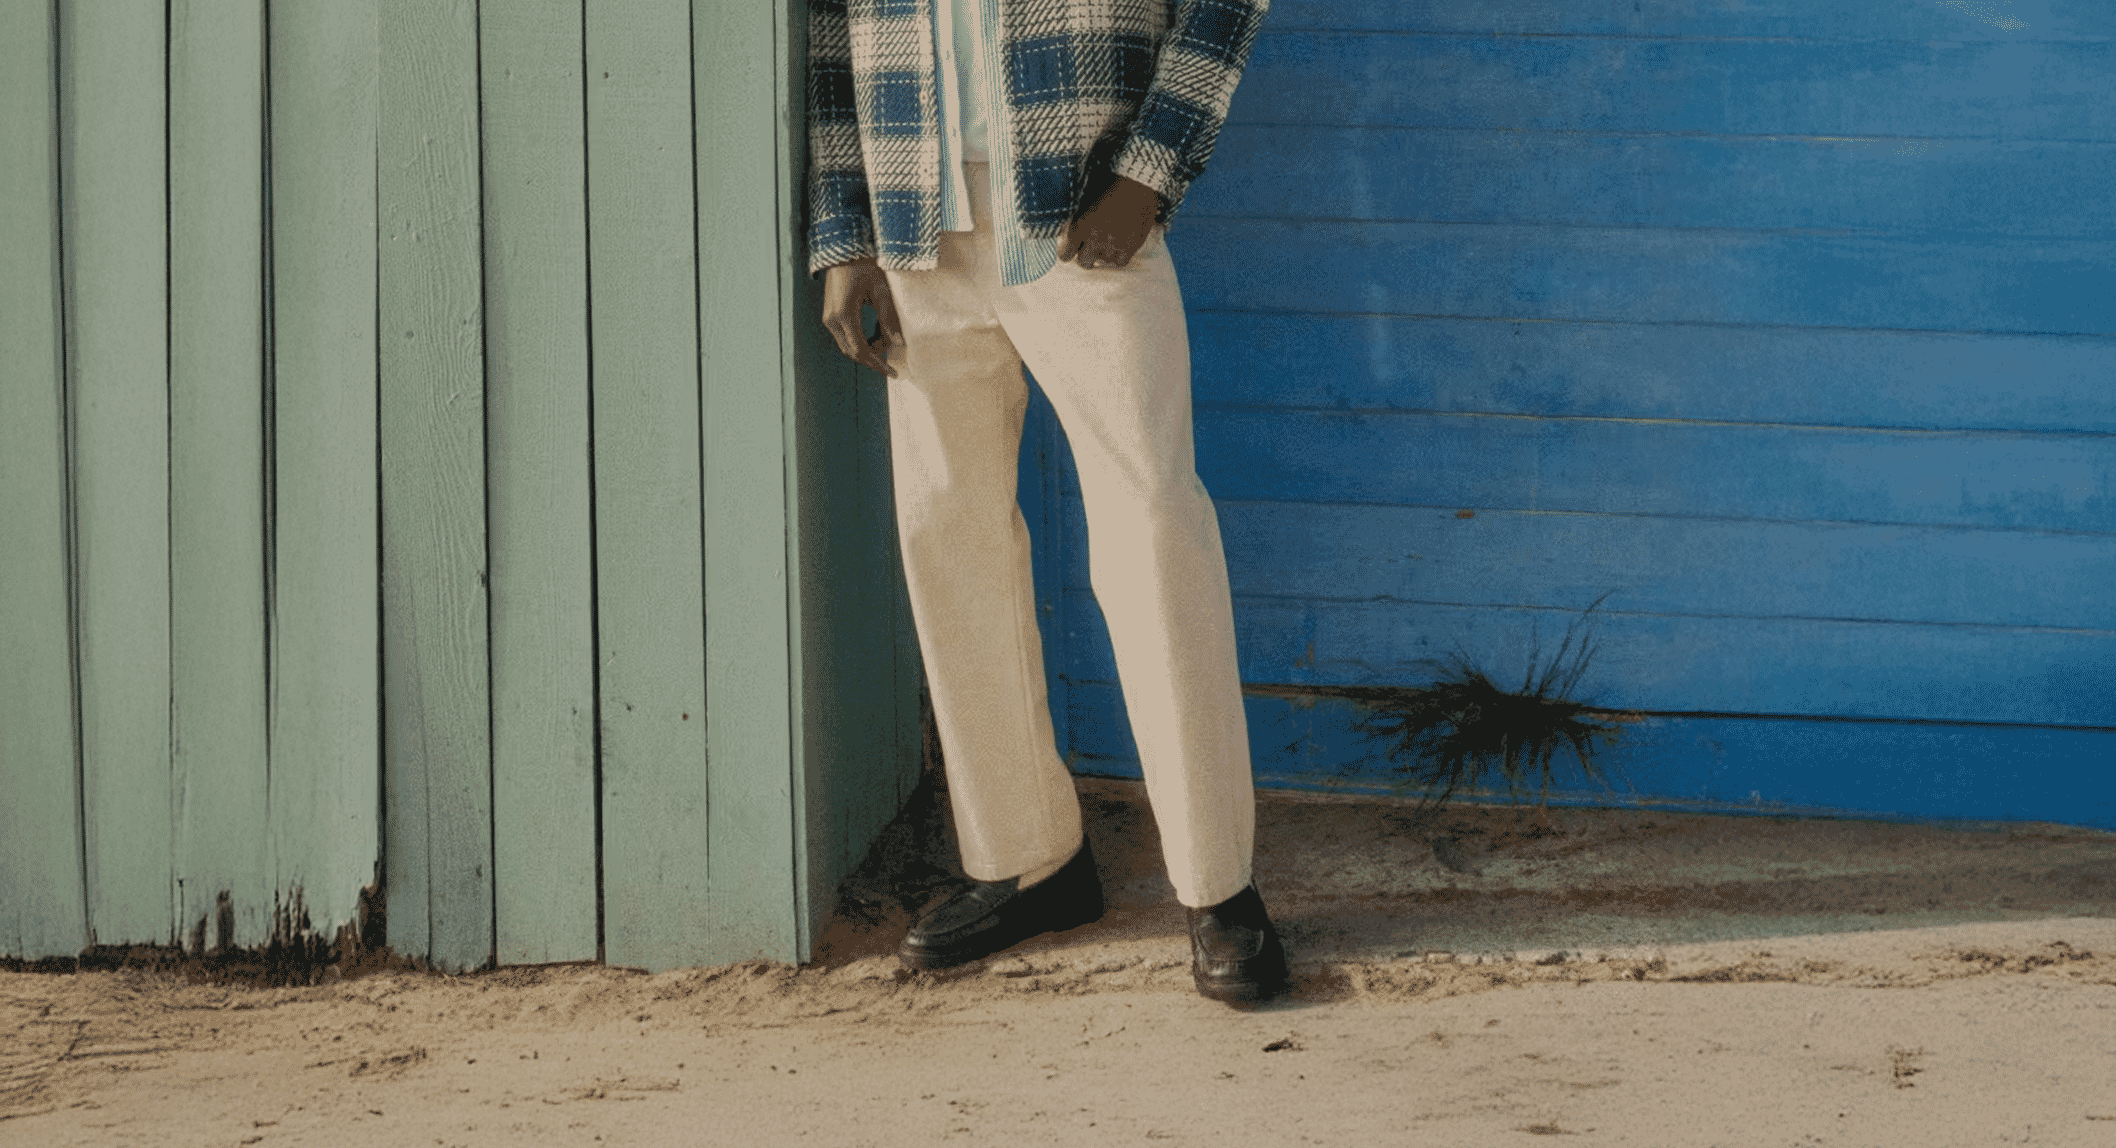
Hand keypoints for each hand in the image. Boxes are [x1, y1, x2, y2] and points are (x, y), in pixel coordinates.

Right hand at [822, 255, 901, 377]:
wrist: (845, 251)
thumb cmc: (865, 266)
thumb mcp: (882, 290)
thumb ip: (889, 317)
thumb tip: (899, 342)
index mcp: (844, 315)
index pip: (861, 350)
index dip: (877, 364)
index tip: (891, 372)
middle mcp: (832, 320)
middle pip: (852, 352)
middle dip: (872, 359)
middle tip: (891, 363)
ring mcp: (829, 318)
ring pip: (847, 346)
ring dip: (866, 349)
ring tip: (885, 343)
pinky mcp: (830, 314)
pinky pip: (845, 336)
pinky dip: (859, 340)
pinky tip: (875, 335)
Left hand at [1057, 175, 1160, 270]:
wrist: (1136, 179)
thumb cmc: (1108, 182)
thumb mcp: (1083, 199)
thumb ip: (1075, 220)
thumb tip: (1068, 233)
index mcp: (1079, 226)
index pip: (1065, 255)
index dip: (1068, 252)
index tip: (1071, 249)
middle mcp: (1094, 238)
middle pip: (1084, 262)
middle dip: (1085, 255)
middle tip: (1090, 247)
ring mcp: (1114, 243)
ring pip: (1103, 260)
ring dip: (1103, 252)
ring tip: (1109, 239)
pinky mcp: (1131, 245)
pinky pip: (1120, 262)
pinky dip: (1118, 255)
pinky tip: (1119, 245)